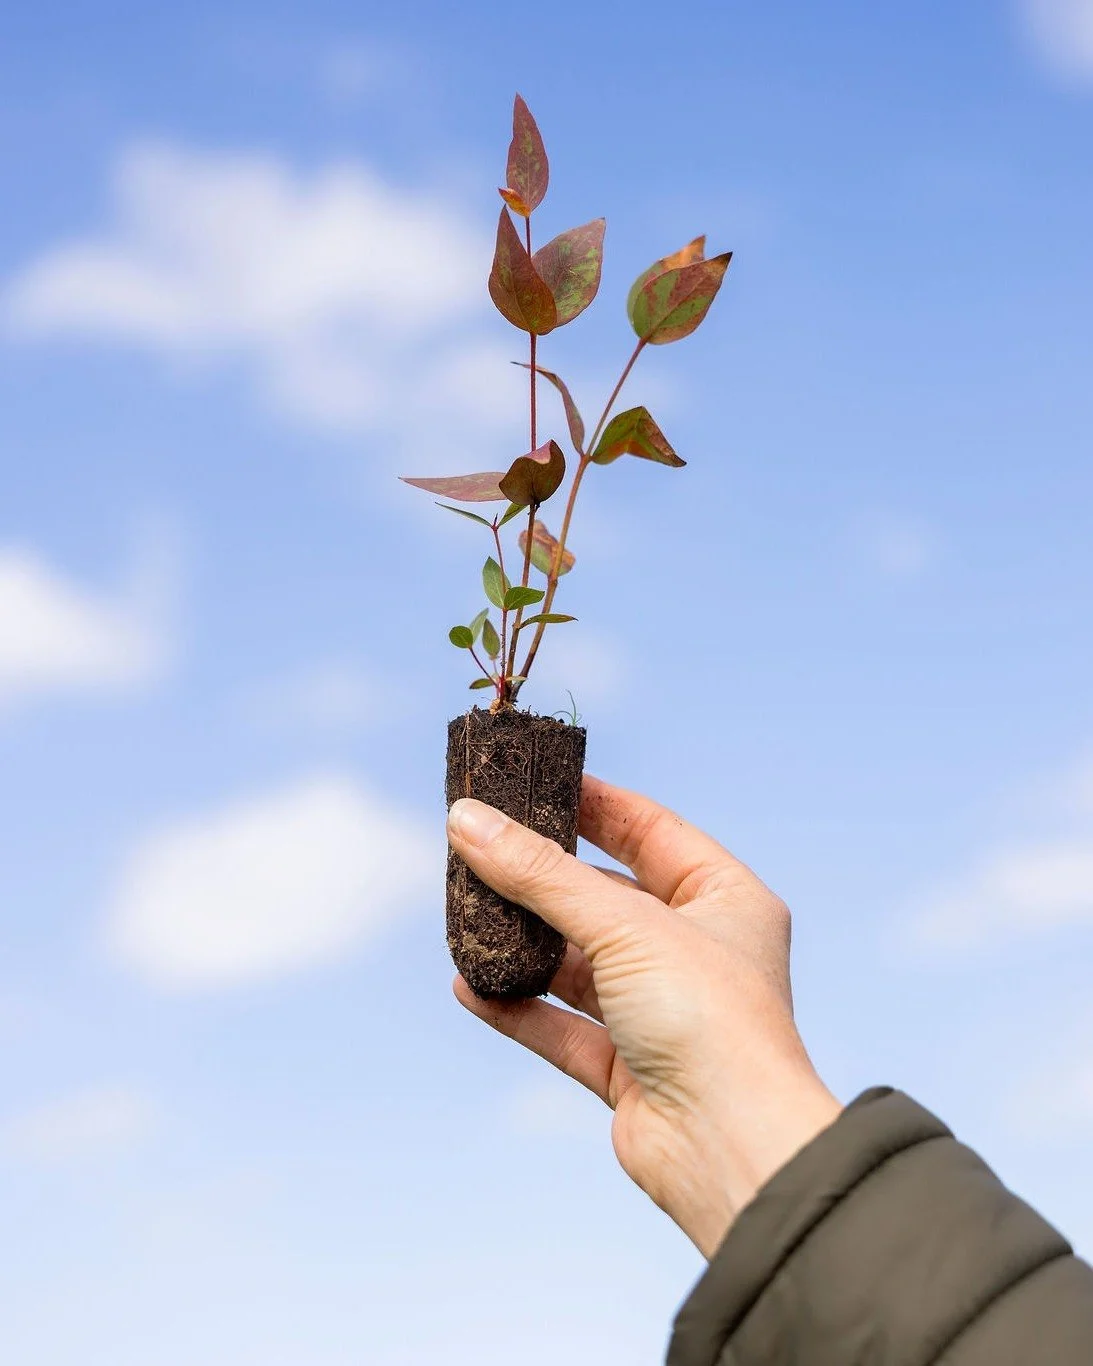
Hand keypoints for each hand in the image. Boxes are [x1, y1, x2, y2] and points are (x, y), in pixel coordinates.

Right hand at [447, 774, 842, 1257]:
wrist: (732, 1150)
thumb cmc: (708, 1019)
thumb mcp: (623, 926)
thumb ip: (541, 874)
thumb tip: (468, 821)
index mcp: (725, 899)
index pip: (650, 830)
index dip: (591, 804)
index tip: (530, 781)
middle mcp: (697, 951)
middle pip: (605, 896)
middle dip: (542, 875)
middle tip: (479, 841)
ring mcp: (662, 1012)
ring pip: (578, 963)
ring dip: (523, 942)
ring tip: (461, 911)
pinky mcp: (630, 1069)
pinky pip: (561, 1026)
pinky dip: (518, 1006)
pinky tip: (469, 985)